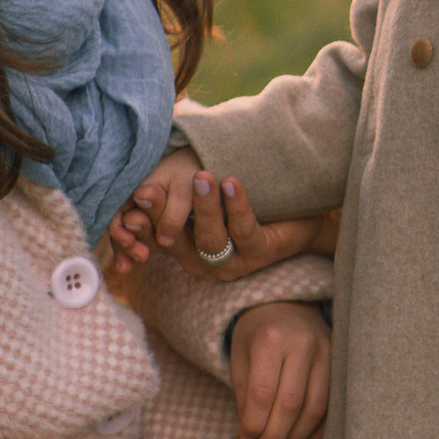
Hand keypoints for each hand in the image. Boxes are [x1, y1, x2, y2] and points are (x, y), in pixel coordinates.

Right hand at [104, 146, 198, 272]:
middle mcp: (129, 200)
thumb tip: (164, 242)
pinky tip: (130, 267)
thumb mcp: (185, 189)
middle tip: (143, 256)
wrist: (197, 171)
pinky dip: (133, 249)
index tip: (131, 243)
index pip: (117, 212)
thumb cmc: (189, 174)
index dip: (121, 230)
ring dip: (128, 249)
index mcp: (134, 187)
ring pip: (125, 233)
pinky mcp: (144, 221)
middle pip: (119, 225)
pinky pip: (135, 236)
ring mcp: (135, 212)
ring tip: (138, 262)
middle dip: (125, 244)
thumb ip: (174, 213)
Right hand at [106, 166, 322, 282]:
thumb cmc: (247, 206)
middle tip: (152, 188)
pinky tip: (231, 182)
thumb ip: (177, 196)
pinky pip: (245, 231)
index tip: (137, 195)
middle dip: (162, 214)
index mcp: (186, 250)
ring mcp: (234, 262)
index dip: (141, 222)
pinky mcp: (261, 253)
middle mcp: (205, 262)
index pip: (153, 239)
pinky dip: (237, 206)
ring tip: (201, 176)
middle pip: (175, 241)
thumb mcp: (206, 201)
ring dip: (204, 206)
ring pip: (210, 238)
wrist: (302, 217)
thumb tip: (141, 183)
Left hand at [228, 297, 332, 438]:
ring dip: (295, 438)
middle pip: (290, 404)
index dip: (252, 426)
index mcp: (271, 338)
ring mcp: (327, 352)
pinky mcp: (340, 363)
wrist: (287, 305)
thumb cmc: (257, 337)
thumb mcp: (241, 361)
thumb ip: (244, 402)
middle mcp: (303, 343)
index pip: (262, 394)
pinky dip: (318, 430)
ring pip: (315, 407)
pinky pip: (332, 404)